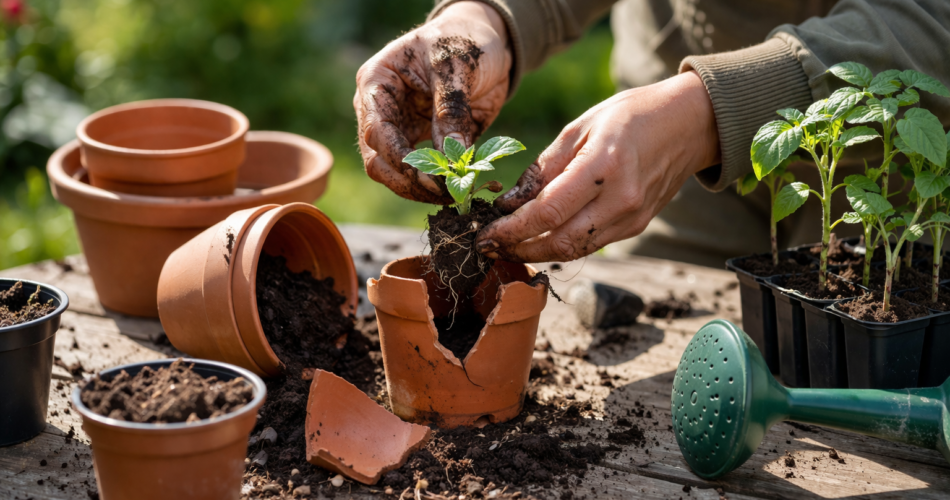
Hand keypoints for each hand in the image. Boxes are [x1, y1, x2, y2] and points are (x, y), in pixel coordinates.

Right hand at [354, 2, 511, 203]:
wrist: (490, 41)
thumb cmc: (464, 39)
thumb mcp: (457, 65)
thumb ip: (451, 110)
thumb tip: (451, 160)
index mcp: (377, 84)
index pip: (377, 133)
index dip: (401, 161)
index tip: (433, 180)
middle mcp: (382, 111)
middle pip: (381, 161)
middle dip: (410, 182)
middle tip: (447, 193)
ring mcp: (402, 129)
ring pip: (398, 174)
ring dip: (424, 189)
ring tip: (457, 194)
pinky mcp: (426, 144)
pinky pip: (427, 173)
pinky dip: (443, 184)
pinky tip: (463, 188)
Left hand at [476, 71, 720, 261]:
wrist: (689, 124)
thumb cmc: (631, 116)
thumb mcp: (580, 127)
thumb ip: (543, 168)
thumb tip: (510, 203)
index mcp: (603, 166)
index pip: (547, 212)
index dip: (511, 230)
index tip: (485, 234)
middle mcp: (620, 199)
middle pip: (559, 242)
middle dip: (518, 249)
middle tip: (489, 246)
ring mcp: (632, 218)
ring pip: (575, 250)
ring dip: (538, 252)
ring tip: (508, 246)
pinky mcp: (637, 226)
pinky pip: (592, 244)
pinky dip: (563, 245)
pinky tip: (541, 238)